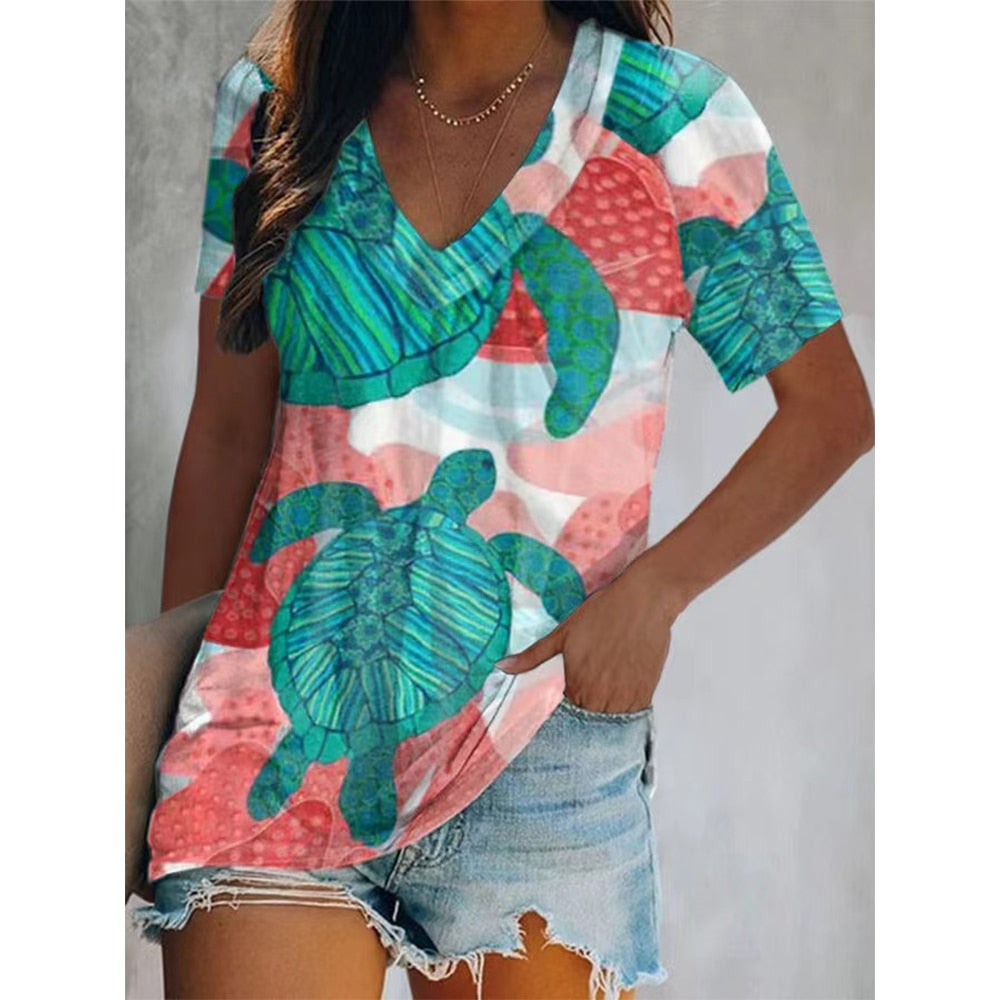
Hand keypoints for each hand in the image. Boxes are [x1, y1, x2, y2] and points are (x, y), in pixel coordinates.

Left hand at [496, 553, 683, 713]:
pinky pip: (631, 718)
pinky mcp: (645, 693)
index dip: (562, 713)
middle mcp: (599, 696)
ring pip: (609, 724)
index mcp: (575, 684)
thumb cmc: (603, 612)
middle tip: (585, 698)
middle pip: (586, 724)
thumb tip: (502, 667)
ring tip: (601, 697)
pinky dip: (623, 714)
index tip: (564, 704)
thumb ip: (533, 656)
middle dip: (582, 716)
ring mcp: (624, 697)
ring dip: (602, 717)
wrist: (644, 600)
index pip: (563, 718)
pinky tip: (618, 696)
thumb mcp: (562, 633)